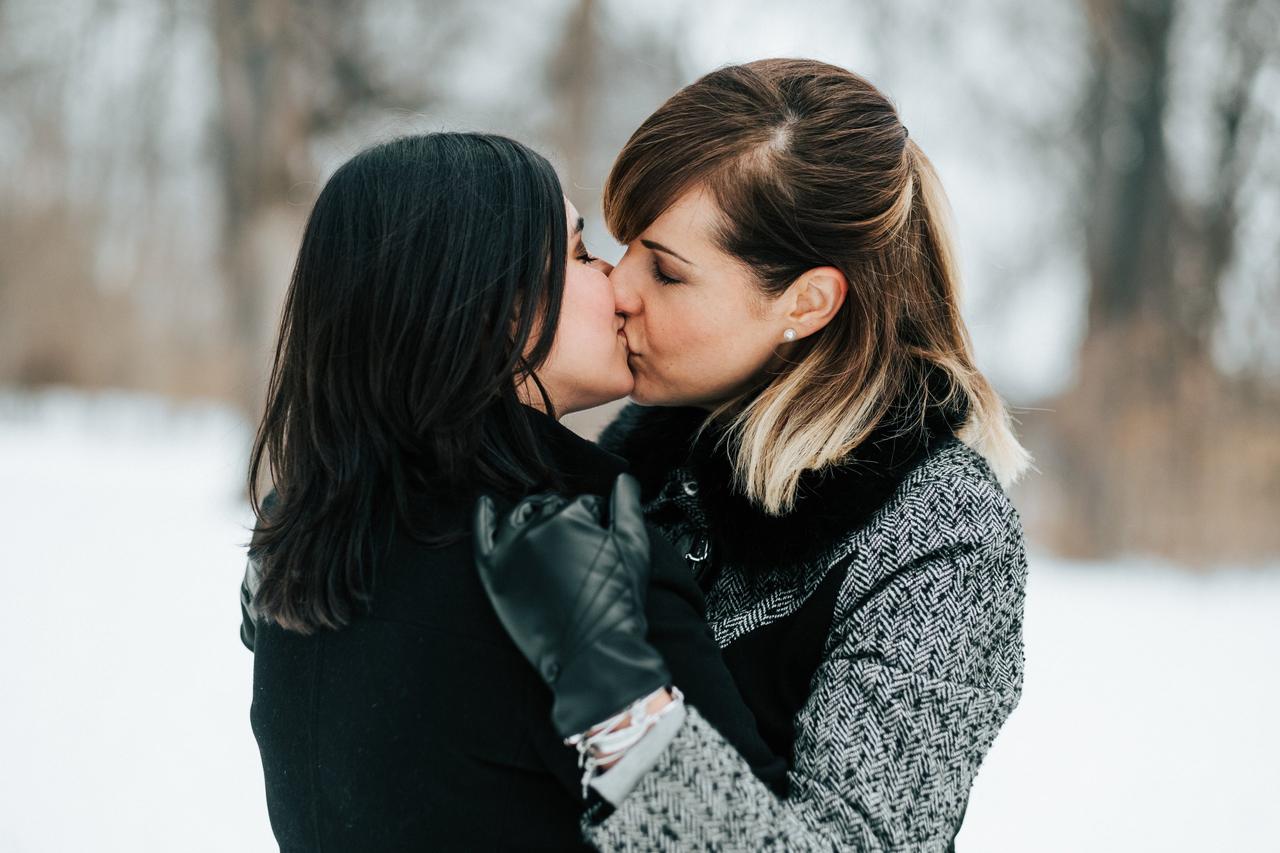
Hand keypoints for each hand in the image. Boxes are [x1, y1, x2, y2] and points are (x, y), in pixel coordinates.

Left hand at [473, 474, 670, 737]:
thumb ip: (628, 506)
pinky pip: (482, 535)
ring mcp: (511, 549)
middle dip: (567, 522)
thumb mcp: (634, 548)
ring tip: (551, 543)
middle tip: (580, 555)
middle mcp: (537, 526)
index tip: (601, 548)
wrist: (593, 655)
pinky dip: (482, 516)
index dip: (597, 524)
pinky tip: (485, 504)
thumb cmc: (617, 605)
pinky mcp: (494, 573)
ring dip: (535, 519)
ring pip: (521, 516)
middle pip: (552, 509)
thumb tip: (623, 479)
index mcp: (571, 515)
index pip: (584, 505)